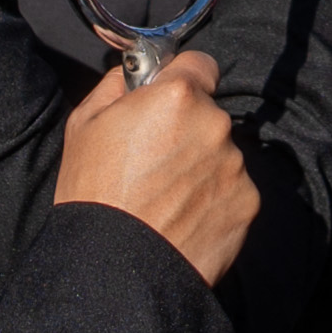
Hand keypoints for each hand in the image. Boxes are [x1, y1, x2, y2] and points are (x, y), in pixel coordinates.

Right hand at [57, 50, 258, 285]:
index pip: (201, 64)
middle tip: (155, 160)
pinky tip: (183, 218)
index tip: (168, 101)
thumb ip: (117, 85)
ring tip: (166, 197)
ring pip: (220, 153)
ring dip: (201, 166)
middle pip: (208, 114)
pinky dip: (213, 200)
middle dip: (188, 129)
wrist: (115, 268)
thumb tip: (136, 72)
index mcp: (178, 97)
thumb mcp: (84, 124)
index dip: (182, 79)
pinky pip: (231, 190)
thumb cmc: (93, 192)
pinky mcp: (247, 204)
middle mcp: (215, 125)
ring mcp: (235, 166)